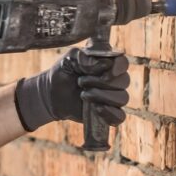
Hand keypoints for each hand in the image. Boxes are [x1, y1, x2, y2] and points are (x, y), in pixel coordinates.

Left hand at [14, 47, 130, 131]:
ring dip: (102, 96)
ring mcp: (112, 98)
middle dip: (102, 82)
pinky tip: (96, 109)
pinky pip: (120, 117)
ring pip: (122, 98)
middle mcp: (113, 80)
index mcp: (107, 63)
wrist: (51, 94)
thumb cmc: (62, 72)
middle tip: (81, 82)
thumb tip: (106, 65)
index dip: (119, 66)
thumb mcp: (70, 59)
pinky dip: (110, 113)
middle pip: (124, 81)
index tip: (107, 70)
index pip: (123, 63)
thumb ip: (86, 58)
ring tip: (83, 94)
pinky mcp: (107, 113)